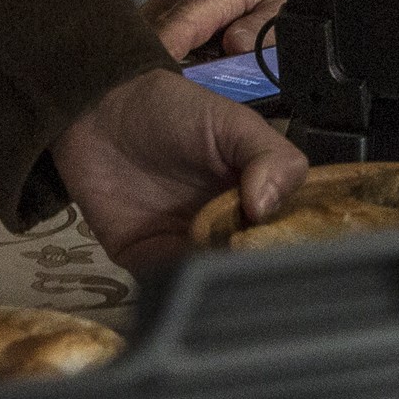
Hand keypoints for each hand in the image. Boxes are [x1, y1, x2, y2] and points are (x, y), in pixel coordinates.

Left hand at [51, 61, 305, 271]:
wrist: (99, 115)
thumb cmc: (174, 112)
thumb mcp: (232, 121)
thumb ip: (268, 155)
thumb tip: (265, 209)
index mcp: (264, 199)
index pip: (294, 230)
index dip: (298, 241)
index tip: (292, 245)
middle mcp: (234, 230)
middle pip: (260, 263)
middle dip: (260, 267)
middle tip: (252, 258)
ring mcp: (193, 251)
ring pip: (219, 281)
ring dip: (223, 282)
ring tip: (224, 270)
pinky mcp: (152, 264)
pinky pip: (173, 286)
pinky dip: (183, 286)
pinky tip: (191, 275)